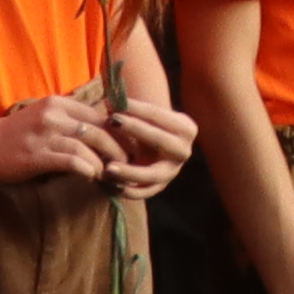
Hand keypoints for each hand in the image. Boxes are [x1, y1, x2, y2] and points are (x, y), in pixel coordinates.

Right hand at [0, 93, 120, 186]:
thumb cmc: (18, 135)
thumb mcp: (47, 119)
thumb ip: (71, 122)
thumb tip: (106, 135)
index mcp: (59, 103)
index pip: (99, 114)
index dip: (119, 131)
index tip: (131, 144)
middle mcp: (54, 114)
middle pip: (99, 129)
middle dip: (118, 147)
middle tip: (128, 162)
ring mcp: (45, 133)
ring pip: (87, 144)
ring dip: (104, 162)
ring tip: (111, 174)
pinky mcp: (37, 154)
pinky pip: (71, 160)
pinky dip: (86, 168)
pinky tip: (92, 177)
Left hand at [97, 85, 197, 199]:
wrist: (155, 147)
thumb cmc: (147, 125)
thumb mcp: (145, 116)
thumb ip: (130, 108)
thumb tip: (109, 100)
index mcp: (185, 128)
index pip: (159, 115)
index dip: (136, 107)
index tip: (114, 101)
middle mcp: (183, 151)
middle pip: (160, 140)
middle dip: (135, 128)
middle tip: (112, 121)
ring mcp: (173, 171)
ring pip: (152, 174)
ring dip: (129, 171)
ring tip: (108, 168)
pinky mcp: (160, 187)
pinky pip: (143, 193)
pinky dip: (127, 190)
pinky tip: (109, 184)